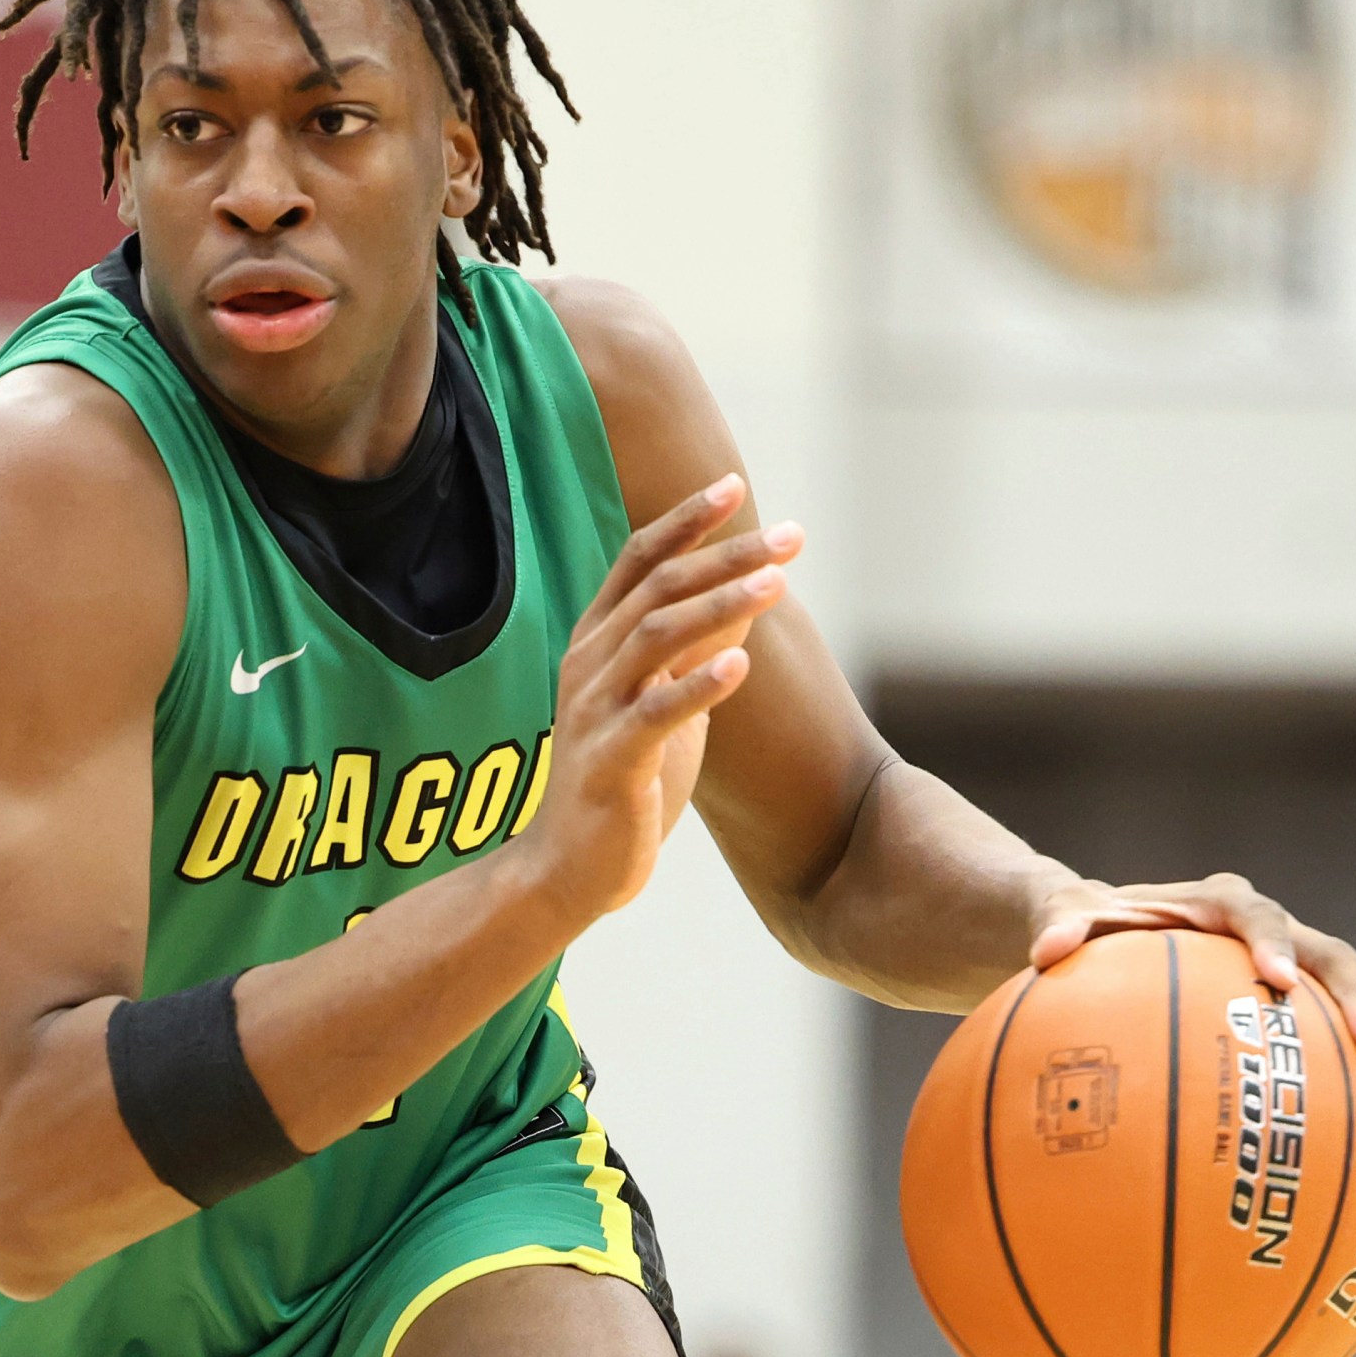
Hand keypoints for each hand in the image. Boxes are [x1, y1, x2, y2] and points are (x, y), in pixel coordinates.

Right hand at [514, 471, 801, 918]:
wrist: (567, 870)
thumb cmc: (623, 782)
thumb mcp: (661, 704)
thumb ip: (690, 653)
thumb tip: (744, 600)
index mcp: (595, 643)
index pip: (637, 561)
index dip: (684, 521)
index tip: (732, 486)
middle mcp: (588, 664)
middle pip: (657, 587)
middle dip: (725, 555)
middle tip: (788, 536)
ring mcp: (594, 711)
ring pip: (654, 636)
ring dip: (719, 605)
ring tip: (777, 584)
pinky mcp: (610, 762)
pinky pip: (654, 714)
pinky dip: (698, 686)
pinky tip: (741, 666)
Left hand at [1029, 875, 1355, 1116]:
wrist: (1106, 938)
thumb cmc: (1086, 926)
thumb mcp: (1064, 916)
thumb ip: (1058, 922)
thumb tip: (1044, 950)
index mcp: (1219, 902)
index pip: (1255, 913)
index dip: (1274, 942)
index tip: (1277, 978)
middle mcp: (1271, 931)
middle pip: (1331, 957)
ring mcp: (1295, 970)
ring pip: (1355, 1003)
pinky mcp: (1301, 1010)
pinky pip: (1340, 1045)